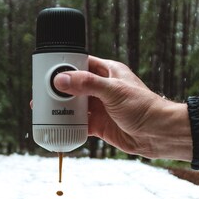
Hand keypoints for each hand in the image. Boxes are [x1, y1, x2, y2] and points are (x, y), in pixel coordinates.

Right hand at [54, 55, 191, 159]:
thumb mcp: (114, 91)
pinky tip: (58, 127)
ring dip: (61, 109)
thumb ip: (87, 84)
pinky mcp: (101, 125)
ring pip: (75, 106)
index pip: (81, 64)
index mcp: (108, 72)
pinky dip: (69, 126)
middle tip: (40, 94)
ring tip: (43, 111)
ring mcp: (101, 108)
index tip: (46, 71)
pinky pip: (80, 124)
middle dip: (58, 91)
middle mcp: (103, 89)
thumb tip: (61, 79)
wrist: (159, 134)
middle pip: (74, 86)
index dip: (64, 66)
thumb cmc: (144, 107)